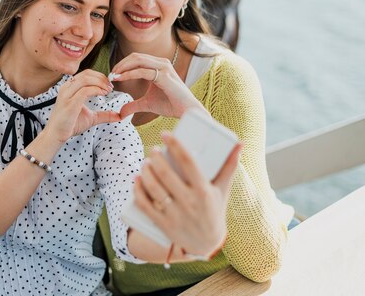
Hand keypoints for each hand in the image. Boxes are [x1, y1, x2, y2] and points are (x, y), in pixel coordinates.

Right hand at [44, 70, 120, 143]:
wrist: (56, 134)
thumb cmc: (70, 125)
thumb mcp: (91, 117)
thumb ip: (104, 115)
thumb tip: (119, 116)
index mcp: (70, 87)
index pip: (86, 74)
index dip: (99, 76)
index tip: (109, 85)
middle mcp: (67, 88)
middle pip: (87, 74)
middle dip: (101, 78)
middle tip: (111, 87)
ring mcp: (67, 94)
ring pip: (85, 79)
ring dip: (100, 82)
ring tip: (108, 90)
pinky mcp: (69, 103)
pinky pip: (84, 91)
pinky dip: (96, 90)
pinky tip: (103, 94)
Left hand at [111, 52, 205, 118]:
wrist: (186, 111)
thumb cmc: (170, 105)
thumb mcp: (147, 104)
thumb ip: (133, 105)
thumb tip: (121, 112)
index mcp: (158, 65)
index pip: (136, 59)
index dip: (122, 65)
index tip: (112, 76)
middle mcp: (161, 63)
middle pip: (135, 56)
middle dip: (120, 64)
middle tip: (110, 75)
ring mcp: (163, 67)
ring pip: (137, 60)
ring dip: (122, 67)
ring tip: (113, 76)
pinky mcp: (164, 75)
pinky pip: (142, 71)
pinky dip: (128, 74)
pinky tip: (119, 79)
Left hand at [133, 133, 240, 256]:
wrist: (206, 243)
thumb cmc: (214, 209)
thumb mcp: (222, 189)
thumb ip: (229, 166)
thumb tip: (239, 143)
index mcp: (204, 191)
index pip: (188, 162)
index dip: (175, 145)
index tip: (165, 134)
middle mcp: (189, 202)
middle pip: (166, 174)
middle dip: (155, 158)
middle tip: (152, 150)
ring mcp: (175, 214)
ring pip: (153, 188)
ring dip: (145, 172)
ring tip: (145, 162)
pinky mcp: (163, 224)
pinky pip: (145, 205)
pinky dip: (138, 190)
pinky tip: (137, 179)